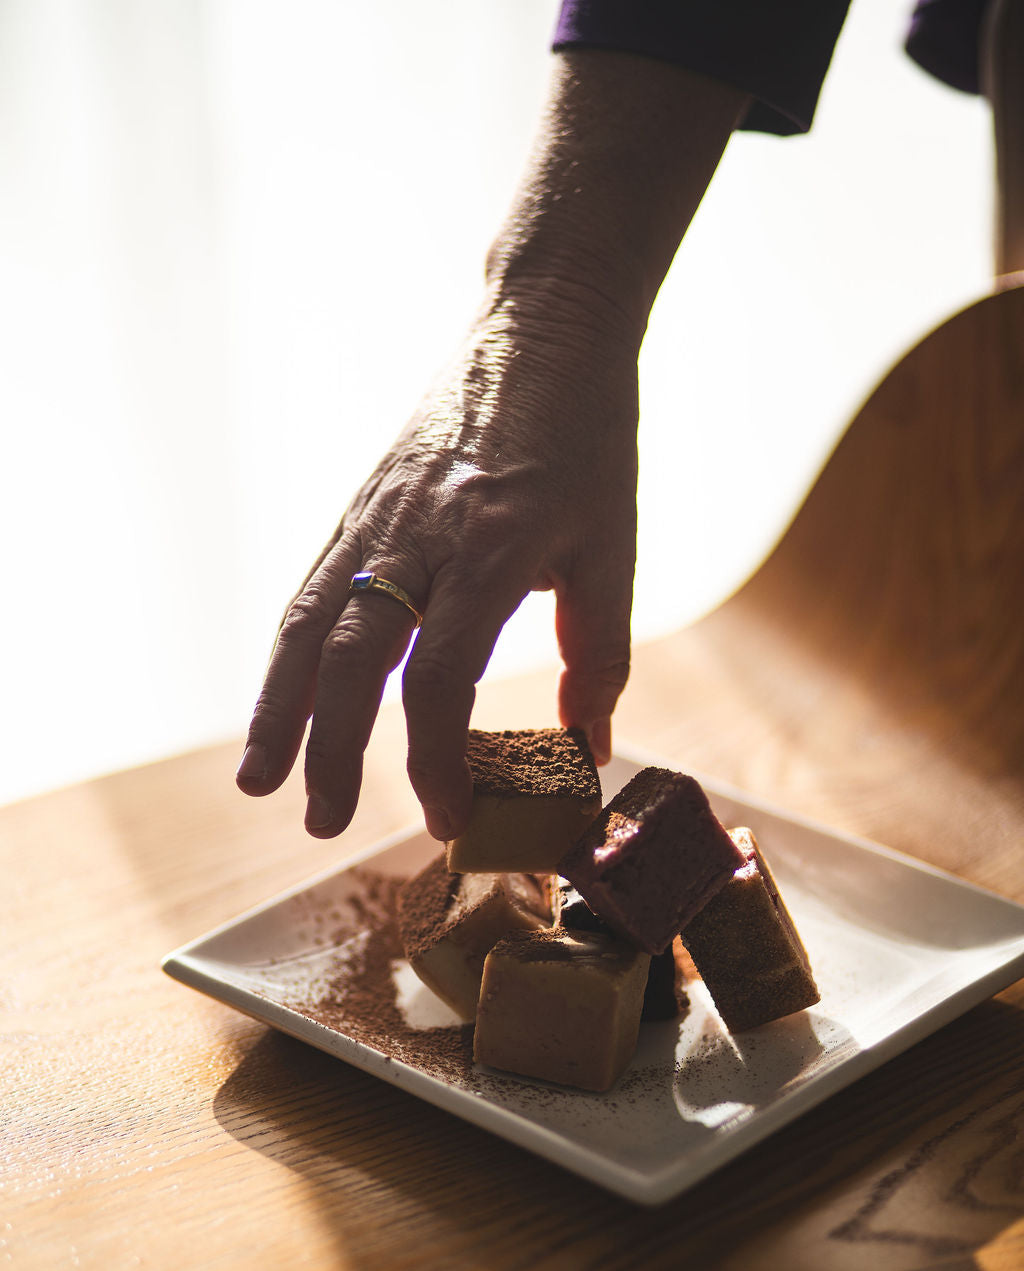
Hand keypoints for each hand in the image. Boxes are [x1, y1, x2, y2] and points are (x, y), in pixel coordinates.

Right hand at [236, 277, 640, 840]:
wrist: (544, 327)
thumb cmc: (590, 438)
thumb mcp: (614, 547)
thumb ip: (601, 656)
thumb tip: (587, 746)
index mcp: (492, 550)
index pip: (442, 679)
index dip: (436, 759)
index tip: (449, 816)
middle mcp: (418, 535)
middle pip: (356, 662)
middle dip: (333, 751)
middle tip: (325, 824)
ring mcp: (377, 517)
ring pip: (310, 626)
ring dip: (279, 710)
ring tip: (257, 781)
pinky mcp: (359, 505)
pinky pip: (313, 589)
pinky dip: (291, 654)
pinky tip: (284, 700)